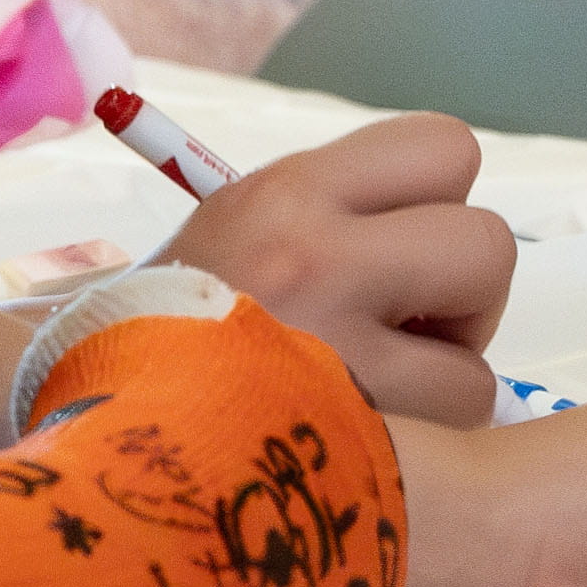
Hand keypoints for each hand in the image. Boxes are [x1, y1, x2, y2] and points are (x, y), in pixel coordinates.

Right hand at [165, 115, 514, 423]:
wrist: (97, 431)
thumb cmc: (167, 331)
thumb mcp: (235, 231)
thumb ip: (336, 216)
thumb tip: (437, 236)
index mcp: (285, 193)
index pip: (446, 148)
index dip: (442, 202)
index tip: (402, 248)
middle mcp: (311, 256)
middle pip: (488, 243)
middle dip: (463, 294)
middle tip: (407, 329)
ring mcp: (331, 354)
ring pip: (477, 357)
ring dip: (443, 380)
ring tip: (377, 392)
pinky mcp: (344, 437)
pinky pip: (448, 429)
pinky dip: (430, 438)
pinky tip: (366, 437)